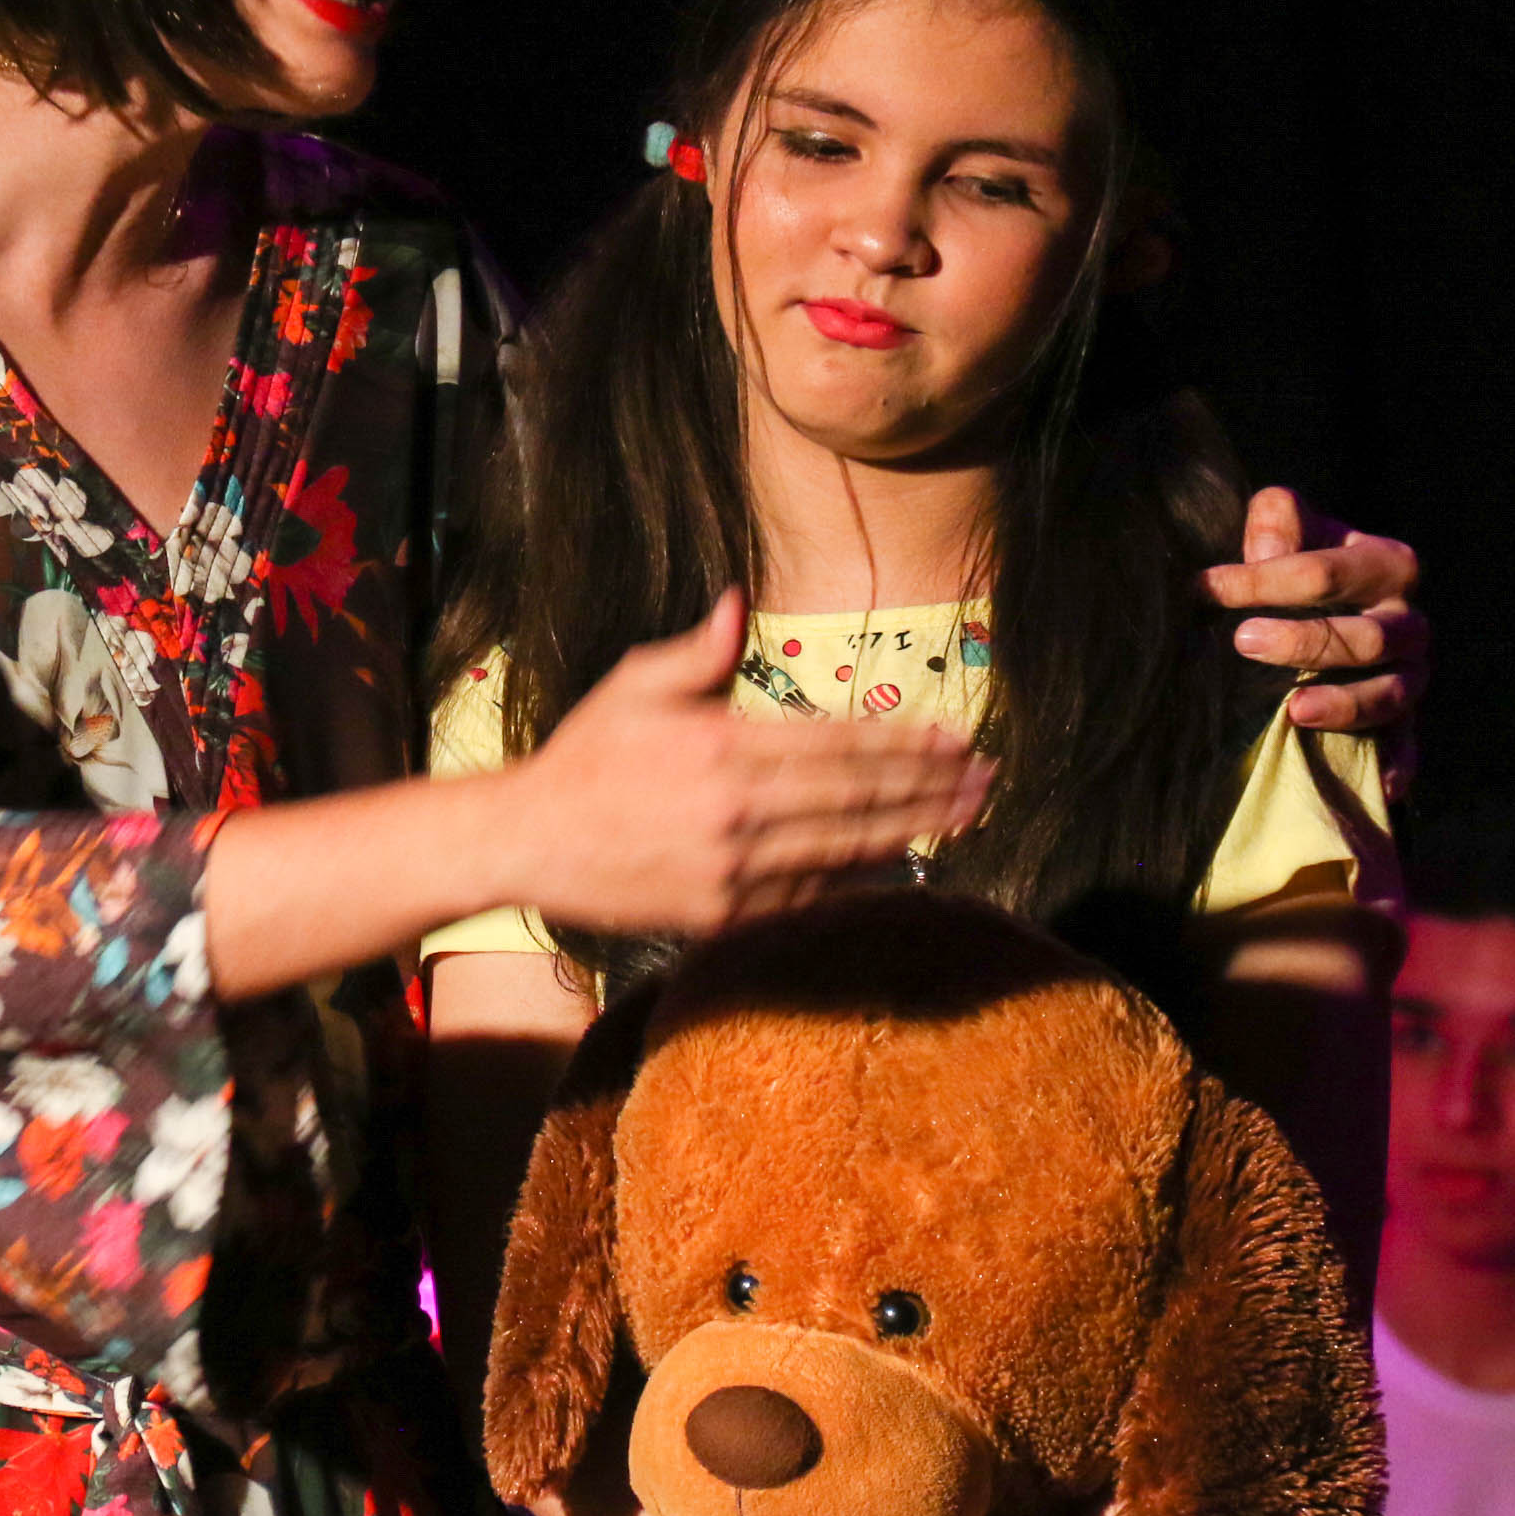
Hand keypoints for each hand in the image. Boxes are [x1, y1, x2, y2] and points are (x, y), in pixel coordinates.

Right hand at [499, 591, 990, 937]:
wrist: (527, 841)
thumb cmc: (583, 756)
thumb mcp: (635, 686)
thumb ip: (698, 650)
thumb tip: (739, 603)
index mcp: (723, 744)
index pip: (839, 743)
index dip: (905, 742)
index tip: (954, 739)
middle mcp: (738, 809)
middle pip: (859, 797)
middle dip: (931, 787)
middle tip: (987, 779)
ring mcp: (734, 868)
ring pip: (847, 849)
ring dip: (915, 833)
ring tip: (966, 818)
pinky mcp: (723, 913)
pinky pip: (810, 897)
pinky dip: (862, 882)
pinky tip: (902, 867)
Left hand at [1199, 487, 1427, 773]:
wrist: (1337, 603)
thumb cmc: (1300, 562)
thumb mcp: (1289, 529)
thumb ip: (1277, 521)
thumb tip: (1264, 551)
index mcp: (1387, 564)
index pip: (1325, 571)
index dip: (1263, 580)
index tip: (1206, 587)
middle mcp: (1408, 622)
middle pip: (1366, 637)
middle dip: (1304, 641)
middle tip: (1242, 642)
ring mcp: (1411, 674)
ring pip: (1390, 693)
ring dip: (1343, 704)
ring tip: (1292, 711)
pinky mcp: (1406, 720)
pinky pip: (1407, 746)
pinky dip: (1395, 766)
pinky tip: (1377, 786)